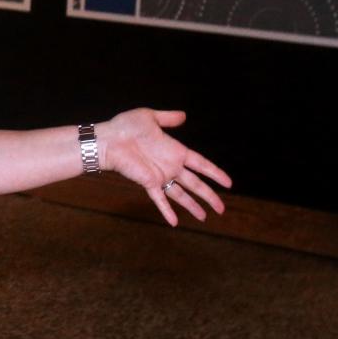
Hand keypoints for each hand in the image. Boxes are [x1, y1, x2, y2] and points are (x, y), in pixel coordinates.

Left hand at [97, 109, 231, 226]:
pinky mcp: (148, 182)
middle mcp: (170, 165)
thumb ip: (168, 118)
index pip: (201, 163)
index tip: (228, 183)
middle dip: (209, 195)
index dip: (215, 172)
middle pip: (195, 183)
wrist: (109, 139)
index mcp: (175, 150)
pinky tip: (175, 223)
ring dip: (193, 206)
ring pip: (181, 194)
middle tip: (222, 209)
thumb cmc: (126, 126)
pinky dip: (167, 211)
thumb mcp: (150, 117)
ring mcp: (160, 175)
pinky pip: (160, 199)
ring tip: (205, 217)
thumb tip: (184, 115)